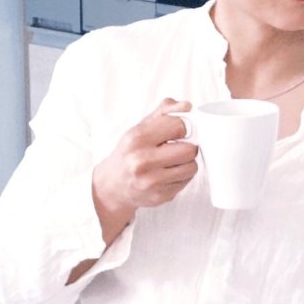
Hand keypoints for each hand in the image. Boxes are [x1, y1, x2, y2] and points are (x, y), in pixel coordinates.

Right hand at [91, 99, 198, 242]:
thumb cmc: (130, 152)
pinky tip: (168, 174)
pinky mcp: (160, 196)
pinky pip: (186, 181)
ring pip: (192, 167)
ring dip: (187, 162)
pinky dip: (182, 176)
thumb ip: (165, 111)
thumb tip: (188, 106)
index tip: (178, 131)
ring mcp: (151, 181)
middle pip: (189, 149)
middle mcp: (142, 161)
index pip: (179, 126)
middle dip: (188, 146)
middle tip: (178, 147)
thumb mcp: (141, 127)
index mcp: (137, 138)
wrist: (111, 185)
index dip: (183, 127)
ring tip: (173, 161)